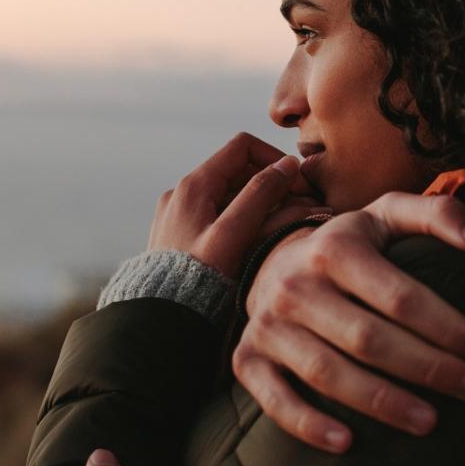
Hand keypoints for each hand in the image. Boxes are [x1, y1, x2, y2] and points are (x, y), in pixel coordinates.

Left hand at [147, 133, 329, 278]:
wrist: (160, 318)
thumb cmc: (197, 280)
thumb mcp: (233, 234)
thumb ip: (260, 196)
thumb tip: (288, 165)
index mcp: (194, 185)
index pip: (243, 147)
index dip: (275, 159)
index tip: (299, 184)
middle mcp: (184, 193)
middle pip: (241, 171)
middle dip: (275, 184)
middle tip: (305, 207)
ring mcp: (183, 214)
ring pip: (234, 194)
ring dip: (265, 203)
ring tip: (290, 225)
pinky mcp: (184, 234)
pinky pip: (222, 215)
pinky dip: (247, 219)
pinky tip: (263, 240)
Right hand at [235, 191, 464, 452]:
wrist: (271, 263)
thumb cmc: (348, 246)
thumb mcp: (388, 216)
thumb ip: (438, 215)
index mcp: (335, 248)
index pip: (400, 296)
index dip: (447, 326)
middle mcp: (295, 286)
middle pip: (369, 338)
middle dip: (427, 368)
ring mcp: (268, 326)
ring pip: (328, 373)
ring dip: (382, 403)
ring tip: (429, 422)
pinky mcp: (248, 360)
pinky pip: (275, 401)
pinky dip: (309, 425)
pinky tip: (348, 444)